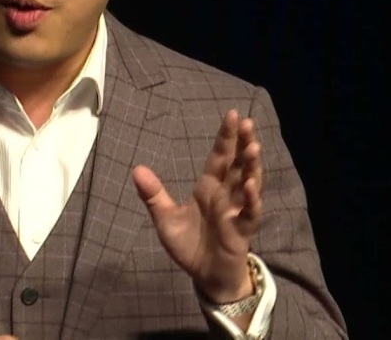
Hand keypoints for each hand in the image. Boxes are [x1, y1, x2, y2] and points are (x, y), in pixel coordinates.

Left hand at [132, 108, 262, 302]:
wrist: (204, 276)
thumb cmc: (189, 245)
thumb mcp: (166, 219)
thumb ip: (154, 195)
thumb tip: (137, 168)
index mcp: (209, 187)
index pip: (219, 156)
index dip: (226, 137)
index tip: (232, 115)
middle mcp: (226, 194)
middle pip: (237, 163)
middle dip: (243, 143)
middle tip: (247, 123)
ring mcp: (236, 210)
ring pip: (248, 182)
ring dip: (251, 166)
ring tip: (253, 148)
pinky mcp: (242, 229)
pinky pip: (250, 211)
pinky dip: (251, 199)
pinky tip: (249, 186)